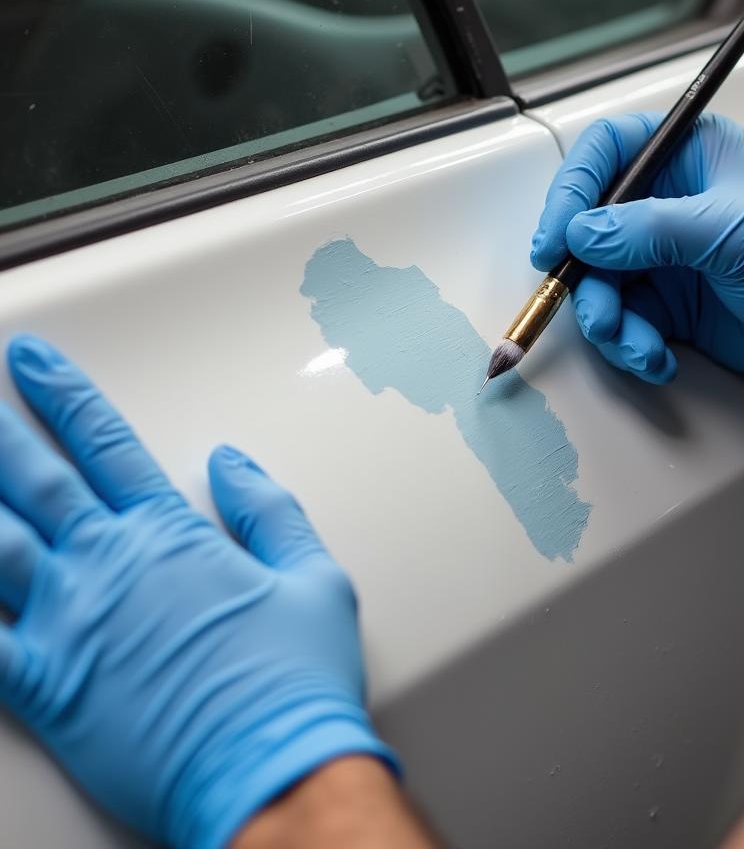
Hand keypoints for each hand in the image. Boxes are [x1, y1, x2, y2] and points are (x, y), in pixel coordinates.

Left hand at [0, 335, 394, 848]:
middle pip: (36, 482)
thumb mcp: (315, 575)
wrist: (272, 771)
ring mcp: (71, 627)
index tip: (37, 365)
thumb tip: (233, 463)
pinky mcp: (47, 690)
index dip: (66, 398)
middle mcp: (112, 569)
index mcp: (172, 538)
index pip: (107, 445)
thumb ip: (268, 510)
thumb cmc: (295, 679)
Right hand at [531, 114, 743, 412]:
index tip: (557, 238)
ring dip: (606, 320)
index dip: (571, 190)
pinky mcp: (669, 304)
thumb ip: (650, 229)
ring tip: (635, 344)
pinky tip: (657, 358)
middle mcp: (666, 202)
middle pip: (589, 225)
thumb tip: (580, 235)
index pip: (606, 153)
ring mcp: (665, 256)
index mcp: (687, 156)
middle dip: (582, 273)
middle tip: (589, 305)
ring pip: (600, 282)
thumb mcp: (732, 231)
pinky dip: (630, 344)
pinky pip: (623, 321)